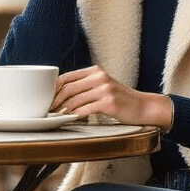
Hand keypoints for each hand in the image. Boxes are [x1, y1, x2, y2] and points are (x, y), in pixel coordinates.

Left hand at [53, 66, 172, 130]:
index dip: (53, 89)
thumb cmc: (121, 99)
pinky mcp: (109, 103)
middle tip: (48, 111)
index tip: (46, 99)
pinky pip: (85, 110)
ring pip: (74, 100)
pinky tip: (70, 119)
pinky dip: (74, 116)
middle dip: (55, 101)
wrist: (143, 107)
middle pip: (68, 88)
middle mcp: (100, 77)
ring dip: (62, 110)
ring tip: (56, 117)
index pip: (66, 77)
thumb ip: (86, 86)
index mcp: (95, 71)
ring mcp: (105, 89)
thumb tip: (61, 95)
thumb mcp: (103, 86)